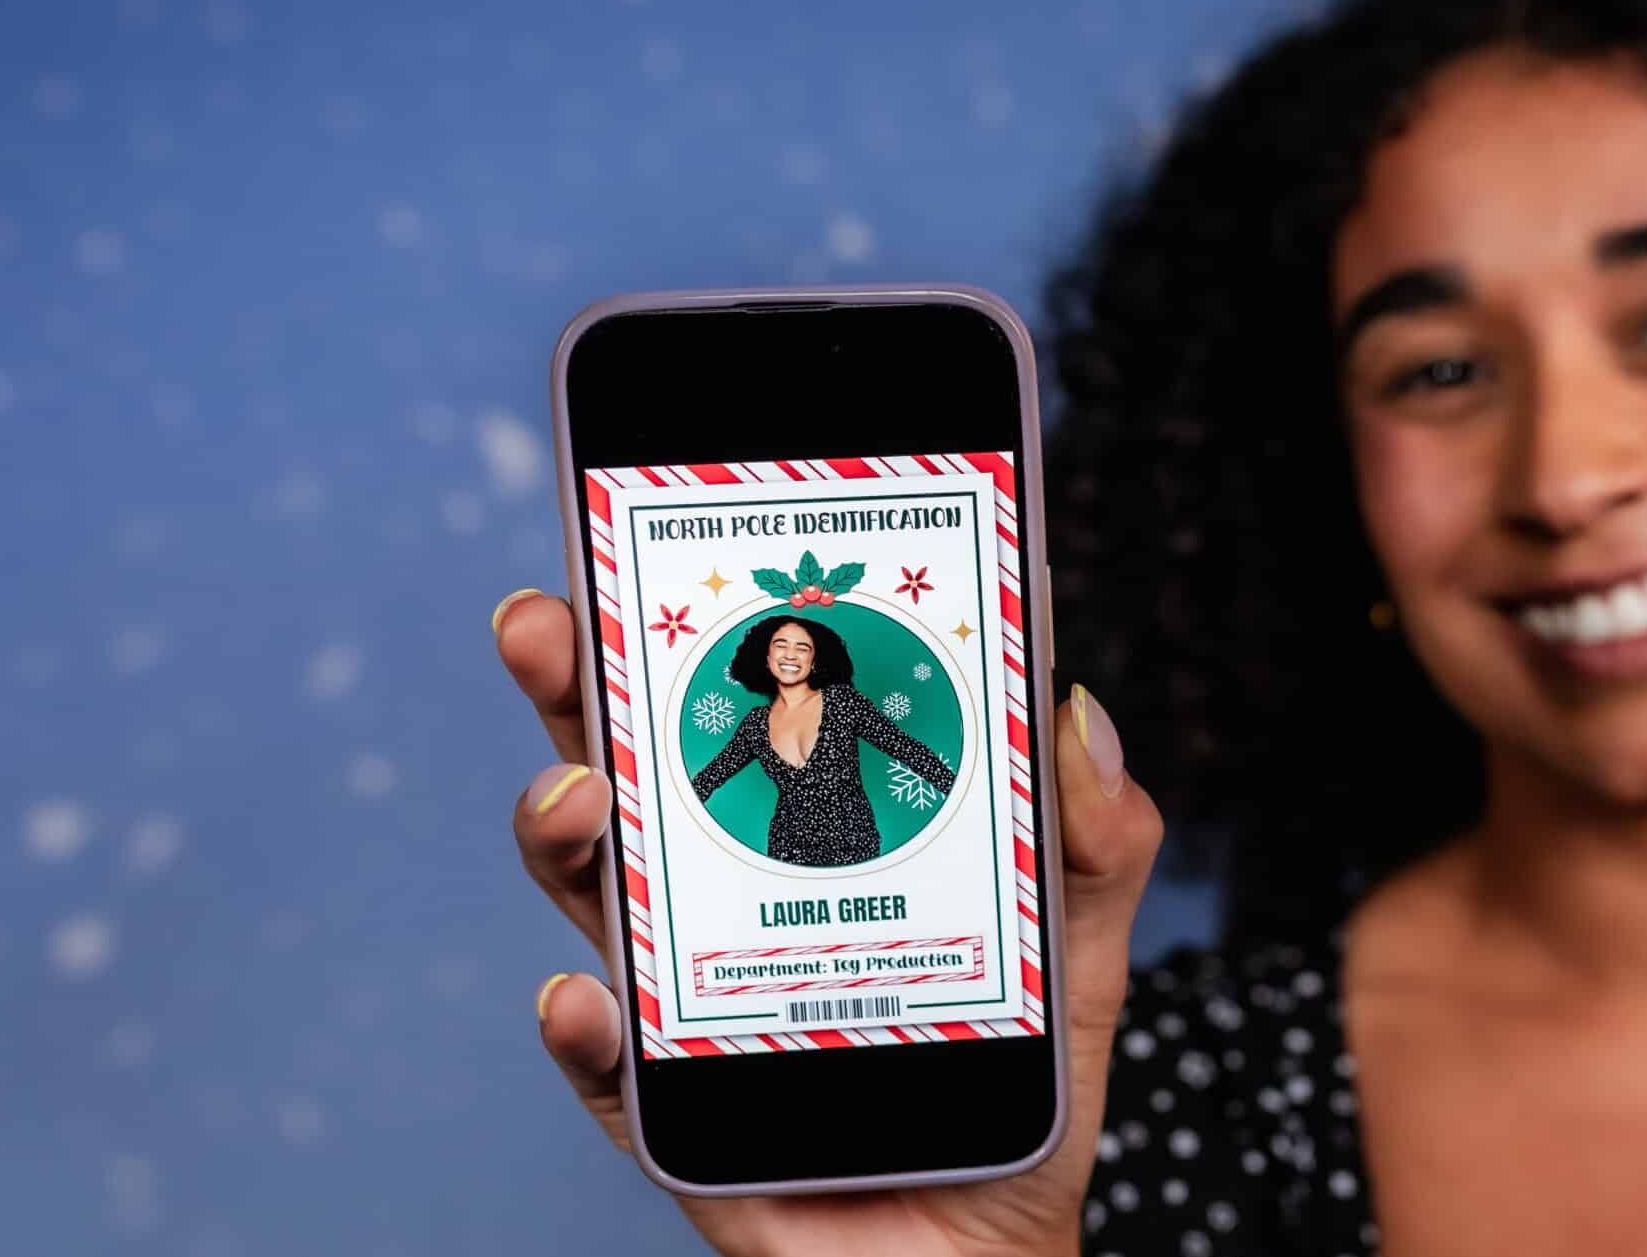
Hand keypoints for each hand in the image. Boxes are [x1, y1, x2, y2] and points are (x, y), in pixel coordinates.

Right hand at [495, 588, 1161, 1256]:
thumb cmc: (1018, 1089)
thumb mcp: (1085, 948)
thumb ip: (1097, 837)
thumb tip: (1074, 707)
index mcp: (810, 835)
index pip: (738, 710)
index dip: (692, 624)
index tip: (658, 530)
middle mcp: (727, 902)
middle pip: (632, 773)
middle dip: (575, 687)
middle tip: (549, 619)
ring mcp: (688, 1003)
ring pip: (597, 898)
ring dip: (565, 831)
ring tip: (580, 795)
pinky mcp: (673, 1116)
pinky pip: (608, 1067)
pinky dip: (586, 1027)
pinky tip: (591, 992)